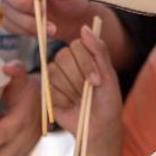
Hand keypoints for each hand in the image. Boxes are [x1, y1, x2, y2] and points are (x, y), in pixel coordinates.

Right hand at [0, 0, 92, 42]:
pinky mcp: (11, 18)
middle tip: (41, 11)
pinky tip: (42, 31)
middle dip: (19, 1)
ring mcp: (11, 0)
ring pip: (5, 8)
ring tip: (51, 27)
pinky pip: (9, 24)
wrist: (75, 20)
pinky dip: (26, 30)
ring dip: (28, 21)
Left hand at [0, 61, 40, 155]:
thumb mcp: (23, 78)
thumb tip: (6, 67)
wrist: (49, 103)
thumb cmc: (29, 91)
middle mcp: (26, 136)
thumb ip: (16, 70)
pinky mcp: (23, 151)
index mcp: (23, 118)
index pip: (2, 134)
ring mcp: (26, 146)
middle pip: (1, 155)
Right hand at [51, 26, 124, 155]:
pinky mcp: (46, 91)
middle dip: (78, 78)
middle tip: (88, 92)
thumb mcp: (109, 75)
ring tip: (79, 100)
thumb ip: (99, 50)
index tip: (97, 81)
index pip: (75, 45)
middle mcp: (67, 63)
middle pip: (62, 57)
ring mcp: (55, 77)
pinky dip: (62, 100)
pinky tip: (70, 106)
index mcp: (83, 55)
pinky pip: (48, 89)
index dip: (85, 64)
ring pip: (55, 73)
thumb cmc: (107, 102)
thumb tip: (85, 27)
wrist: (98, 128)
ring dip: (71, 91)